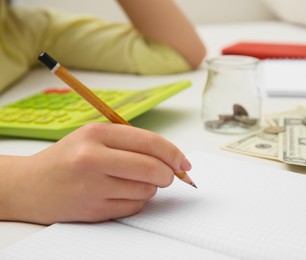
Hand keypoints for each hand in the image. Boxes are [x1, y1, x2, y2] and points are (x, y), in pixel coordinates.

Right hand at [0, 123, 190, 223]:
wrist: (30, 186)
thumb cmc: (66, 159)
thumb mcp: (94, 137)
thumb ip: (131, 143)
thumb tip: (171, 158)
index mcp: (96, 134)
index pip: (149, 142)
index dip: (173, 153)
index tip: (184, 162)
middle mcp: (92, 159)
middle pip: (152, 168)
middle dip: (168, 174)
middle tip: (168, 175)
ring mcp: (92, 187)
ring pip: (146, 190)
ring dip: (149, 188)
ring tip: (132, 181)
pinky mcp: (93, 210)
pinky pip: (134, 207)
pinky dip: (136, 201)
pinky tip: (120, 194)